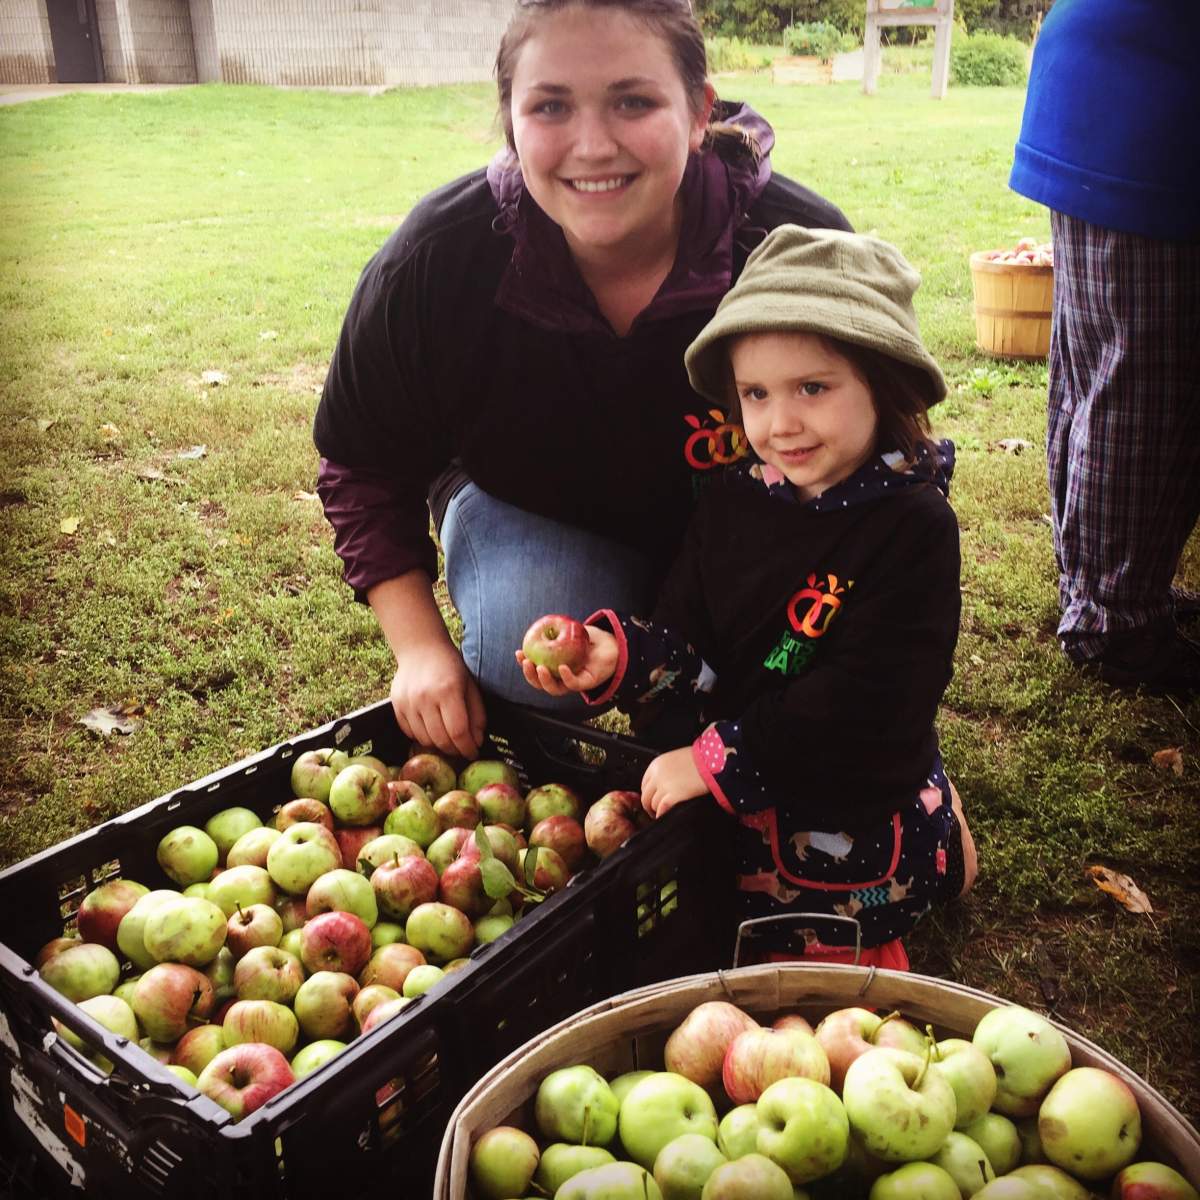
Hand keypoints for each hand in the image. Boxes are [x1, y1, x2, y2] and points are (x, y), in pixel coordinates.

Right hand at [389, 639, 485, 758]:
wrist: (421, 648)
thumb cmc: (450, 667)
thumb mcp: (470, 686)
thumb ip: (476, 714)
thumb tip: (476, 741)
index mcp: (448, 691)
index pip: (458, 731)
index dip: (467, 747)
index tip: (473, 753)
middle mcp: (425, 698)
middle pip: (440, 739)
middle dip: (454, 750)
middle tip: (461, 749)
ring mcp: (408, 702)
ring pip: (424, 739)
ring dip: (438, 745)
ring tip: (447, 739)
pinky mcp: (396, 705)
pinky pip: (410, 732)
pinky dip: (422, 737)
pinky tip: (431, 730)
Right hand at [514, 624, 618, 696]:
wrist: (611, 644)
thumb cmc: (588, 638)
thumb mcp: (569, 631)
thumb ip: (555, 630)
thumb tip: (539, 625)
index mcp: (554, 668)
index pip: (536, 670)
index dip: (525, 664)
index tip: (518, 653)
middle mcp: (562, 678)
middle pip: (541, 684)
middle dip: (530, 675)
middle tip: (526, 663)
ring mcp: (573, 682)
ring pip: (555, 689)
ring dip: (545, 681)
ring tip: (540, 668)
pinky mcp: (586, 683)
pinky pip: (574, 684)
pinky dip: (566, 677)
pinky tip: (562, 668)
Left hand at [641, 747, 707, 819]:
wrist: (712, 762)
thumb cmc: (699, 760)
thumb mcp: (676, 759)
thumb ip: (666, 770)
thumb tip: (662, 783)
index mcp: (656, 764)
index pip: (644, 783)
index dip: (648, 794)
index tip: (652, 799)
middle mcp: (657, 775)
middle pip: (646, 795)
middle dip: (649, 805)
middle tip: (654, 811)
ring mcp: (664, 786)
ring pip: (653, 804)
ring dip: (657, 810)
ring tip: (662, 814)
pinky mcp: (673, 795)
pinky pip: (661, 809)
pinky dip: (662, 815)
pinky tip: (664, 816)